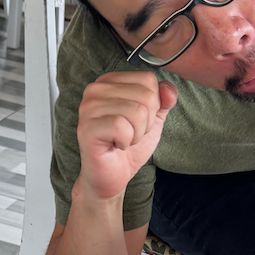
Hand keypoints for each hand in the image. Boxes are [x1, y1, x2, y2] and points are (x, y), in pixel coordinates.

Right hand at [76, 71, 176, 201]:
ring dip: (137, 134)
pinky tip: (115, 145)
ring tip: (123, 139)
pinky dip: (126, 141)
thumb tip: (168, 89)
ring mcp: (89, 108)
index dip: (153, 105)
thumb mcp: (153, 118)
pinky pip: (122, 127)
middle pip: (146, 95)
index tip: (137, 121)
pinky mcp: (87, 128)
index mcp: (110, 81)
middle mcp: (95, 89)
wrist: (112, 175)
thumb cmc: (128, 145)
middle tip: (129, 133)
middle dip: (146, 122)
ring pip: (137, 111)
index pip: (148, 79)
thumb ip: (163, 100)